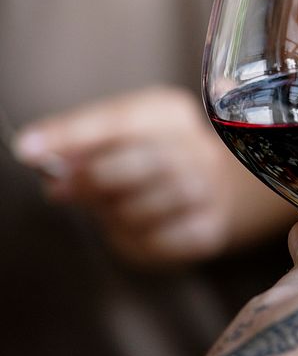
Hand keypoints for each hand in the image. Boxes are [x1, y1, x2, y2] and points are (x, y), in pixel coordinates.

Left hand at [13, 86, 297, 265]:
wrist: (213, 190)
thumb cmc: (150, 159)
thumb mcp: (121, 138)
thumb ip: (84, 143)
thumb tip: (40, 153)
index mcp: (173, 114)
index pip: (121, 118)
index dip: (72, 133)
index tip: (27, 147)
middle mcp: (199, 149)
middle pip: (141, 162)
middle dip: (91, 178)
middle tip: (58, 188)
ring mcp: (209, 191)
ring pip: (147, 205)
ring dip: (114, 212)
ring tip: (106, 209)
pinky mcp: (208, 230)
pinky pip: (158, 240)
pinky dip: (132, 238)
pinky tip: (129, 229)